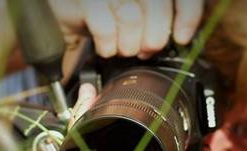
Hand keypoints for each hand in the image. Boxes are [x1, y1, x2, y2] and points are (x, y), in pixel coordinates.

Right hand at [49, 0, 203, 57]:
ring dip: (128, 44)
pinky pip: (106, 28)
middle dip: (153, 38)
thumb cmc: (98, 7)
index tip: (182, 37)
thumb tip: (181, 38)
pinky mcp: (85, 0)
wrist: (59, 2)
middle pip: (158, 9)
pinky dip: (108, 46)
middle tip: (144, 49)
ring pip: (132, 19)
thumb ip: (155, 19)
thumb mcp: (131, 10)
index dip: (187, 15)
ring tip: (121, 47)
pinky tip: (105, 47)